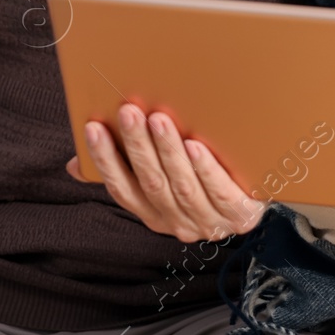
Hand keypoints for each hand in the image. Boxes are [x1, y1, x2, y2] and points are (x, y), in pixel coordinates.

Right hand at [64, 103, 266, 242]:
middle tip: (129, 112)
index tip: (94, 127)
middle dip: (137, 146)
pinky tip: (195, 146)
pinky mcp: (241, 216)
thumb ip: (125, 167)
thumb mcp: (163, 174)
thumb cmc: (203, 176)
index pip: (122, 189)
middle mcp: (178, 223)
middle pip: (152, 184)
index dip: (106, 159)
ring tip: (159, 120)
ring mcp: (210, 223)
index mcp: (154, 213)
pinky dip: (205, 170)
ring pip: (183, 187)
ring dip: (168, 152)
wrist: (259, 192)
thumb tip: (74, 163)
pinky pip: (219, 193)